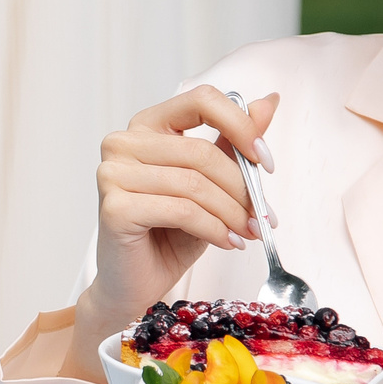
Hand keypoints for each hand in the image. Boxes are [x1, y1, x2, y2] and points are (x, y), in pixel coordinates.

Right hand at [61, 87, 278, 382]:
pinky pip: (181, 210)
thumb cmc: (171, 233)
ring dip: (232, 213)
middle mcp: (123, 142)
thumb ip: (232, 144)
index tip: (264, 160)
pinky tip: (227, 243)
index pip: (201, 100)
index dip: (241, 126)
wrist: (137, 283)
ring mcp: (113, 173)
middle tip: (262, 216)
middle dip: (242, 188)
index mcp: (147, 125)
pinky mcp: (115, 207)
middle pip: (201, 152)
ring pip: (194, 184)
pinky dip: (214, 229)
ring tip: (248, 233)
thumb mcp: (211, 184)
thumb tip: (270, 101)